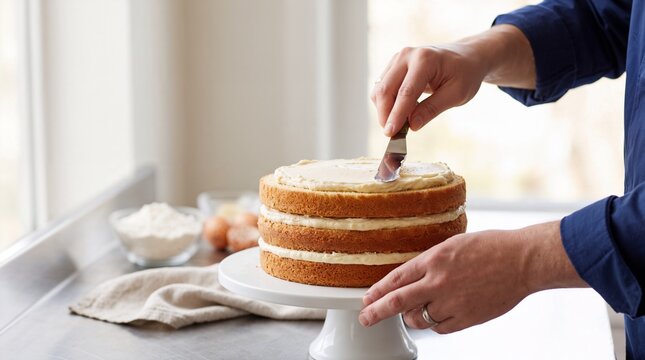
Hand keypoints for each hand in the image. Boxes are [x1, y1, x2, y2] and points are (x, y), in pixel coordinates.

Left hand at [358, 221, 586, 333]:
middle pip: (397, 302)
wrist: (522, 260)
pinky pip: (440, 328)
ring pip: (418, 319)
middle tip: (365, 318)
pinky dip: (435, 324)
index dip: (377, 291)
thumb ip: (431, 262)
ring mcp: (452, 302)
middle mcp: (439, 282)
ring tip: (412, 313)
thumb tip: (411, 278)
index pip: (396, 279)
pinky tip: (438, 315)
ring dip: (411, 317)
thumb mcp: (453, 244)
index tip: (366, 299)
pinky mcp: (467, 318)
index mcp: (434, 259)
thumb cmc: (491, 247)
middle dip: (376, 312)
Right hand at [372, 25, 535, 135]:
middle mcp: (407, 56)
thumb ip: (432, 109)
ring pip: (379, 90)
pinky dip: (388, 103)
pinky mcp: (393, 65)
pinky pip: (382, 88)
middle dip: (385, 114)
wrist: (466, 56)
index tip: (390, 133)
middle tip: (392, 134)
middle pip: (385, 90)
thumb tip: (412, 125)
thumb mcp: (456, 94)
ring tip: (403, 121)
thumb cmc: (465, 74)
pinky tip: (404, 110)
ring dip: (385, 110)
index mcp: (425, 60)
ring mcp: (398, 59)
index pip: (405, 92)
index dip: (396, 115)